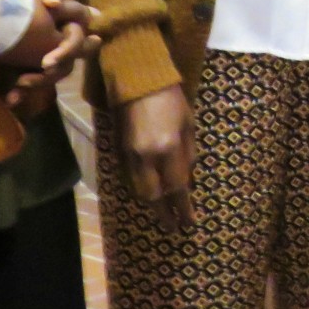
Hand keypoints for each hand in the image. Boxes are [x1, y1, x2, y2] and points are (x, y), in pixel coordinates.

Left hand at [0, 0, 101, 116]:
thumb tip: (52, 3)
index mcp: (75, 23)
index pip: (76, 40)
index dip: (65, 52)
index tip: (46, 62)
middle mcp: (66, 40)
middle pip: (65, 64)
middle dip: (46, 76)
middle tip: (24, 81)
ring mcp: (50, 51)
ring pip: (50, 75)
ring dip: (33, 86)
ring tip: (13, 94)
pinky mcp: (33, 59)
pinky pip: (32, 77)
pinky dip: (20, 90)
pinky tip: (8, 99)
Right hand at [119, 85, 195, 230]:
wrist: (138, 82)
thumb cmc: (172, 99)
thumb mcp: (189, 125)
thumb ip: (189, 155)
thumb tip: (188, 181)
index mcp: (168, 148)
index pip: (176, 188)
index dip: (183, 208)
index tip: (190, 222)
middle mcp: (146, 157)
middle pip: (153, 196)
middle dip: (164, 213)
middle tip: (174, 226)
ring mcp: (129, 155)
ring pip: (138, 191)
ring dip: (152, 204)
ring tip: (163, 213)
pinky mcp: (119, 152)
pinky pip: (130, 179)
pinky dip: (140, 190)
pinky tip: (150, 193)